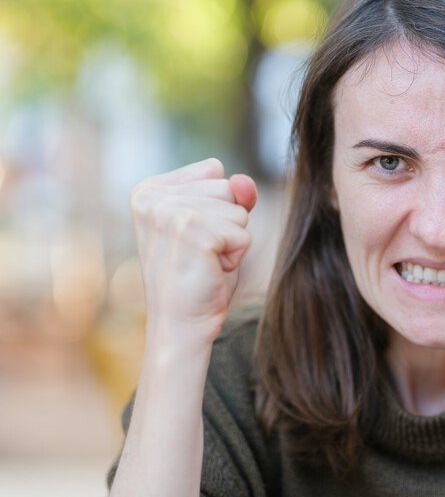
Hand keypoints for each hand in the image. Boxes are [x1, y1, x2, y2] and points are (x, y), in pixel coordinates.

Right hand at [130, 158, 257, 339]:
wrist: (181, 324)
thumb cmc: (198, 277)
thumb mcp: (216, 225)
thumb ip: (233, 195)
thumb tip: (244, 180)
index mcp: (149, 190)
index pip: (214, 172)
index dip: (218, 209)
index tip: (193, 238)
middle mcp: (153, 197)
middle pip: (227, 188)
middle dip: (227, 223)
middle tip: (201, 254)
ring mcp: (169, 212)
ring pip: (238, 210)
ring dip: (232, 240)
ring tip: (204, 262)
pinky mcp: (191, 230)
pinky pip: (243, 233)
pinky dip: (236, 256)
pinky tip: (211, 270)